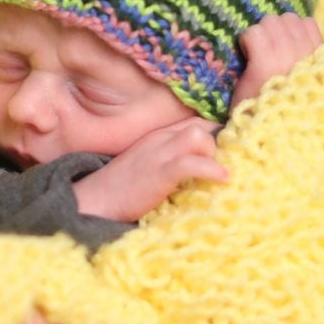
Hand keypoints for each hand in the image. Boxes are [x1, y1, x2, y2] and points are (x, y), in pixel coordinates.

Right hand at [73, 117, 226, 221]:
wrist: (94, 201)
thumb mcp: (147, 166)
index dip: (216, 133)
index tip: (228, 151)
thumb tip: (201, 168)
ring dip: (213, 153)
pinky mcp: (160, 172)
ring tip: (215, 173)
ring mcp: (159, 153)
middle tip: (227, 164)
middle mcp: (160, 137)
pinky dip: (211, 170)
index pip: (195, 121)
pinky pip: (192, 162)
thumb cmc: (121, 190)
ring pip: (199, 135)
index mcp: (158, 135)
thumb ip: (170, 159)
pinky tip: (222, 180)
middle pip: (201, 124)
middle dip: (220, 141)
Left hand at [231, 13, 323, 109]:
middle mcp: (311, 58)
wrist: (268, 141)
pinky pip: (253, 33)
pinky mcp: (267, 65)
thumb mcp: (304, 86)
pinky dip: (246, 41)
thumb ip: (306, 59)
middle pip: (288, 19)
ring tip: (256, 58)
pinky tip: (247, 59)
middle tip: (264, 55)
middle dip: (273, 32)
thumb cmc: (283, 114)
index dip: (289, 33)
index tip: (280, 50)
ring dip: (260, 35)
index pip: (308, 24)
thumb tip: (298, 29)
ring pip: (270, 22)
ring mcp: (289, 59)